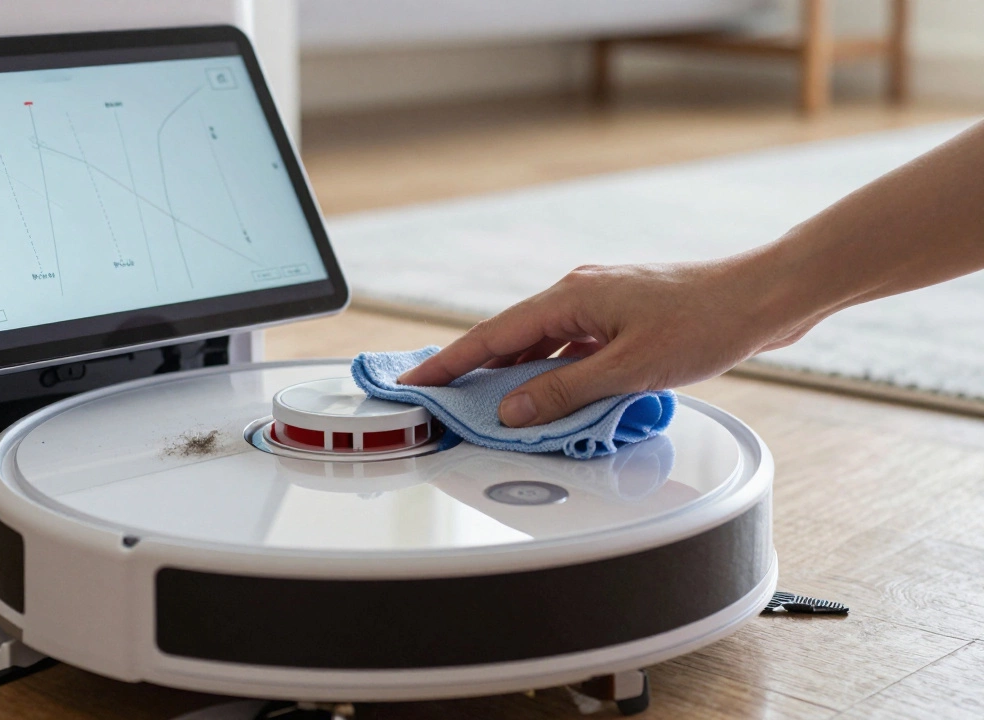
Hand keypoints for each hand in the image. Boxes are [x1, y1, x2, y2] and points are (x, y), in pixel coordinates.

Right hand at [397, 257, 818, 426]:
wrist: (765, 297)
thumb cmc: (707, 320)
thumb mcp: (628, 368)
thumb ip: (565, 392)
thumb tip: (513, 409)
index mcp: (571, 296)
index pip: (493, 335)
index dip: (450, 361)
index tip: (417, 380)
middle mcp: (580, 294)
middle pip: (511, 339)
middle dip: (474, 370)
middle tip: (439, 397)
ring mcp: (602, 307)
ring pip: (542, 346)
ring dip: (516, 376)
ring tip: (486, 406)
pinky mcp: (624, 320)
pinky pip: (572, 350)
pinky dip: (554, 374)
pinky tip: (550, 397)